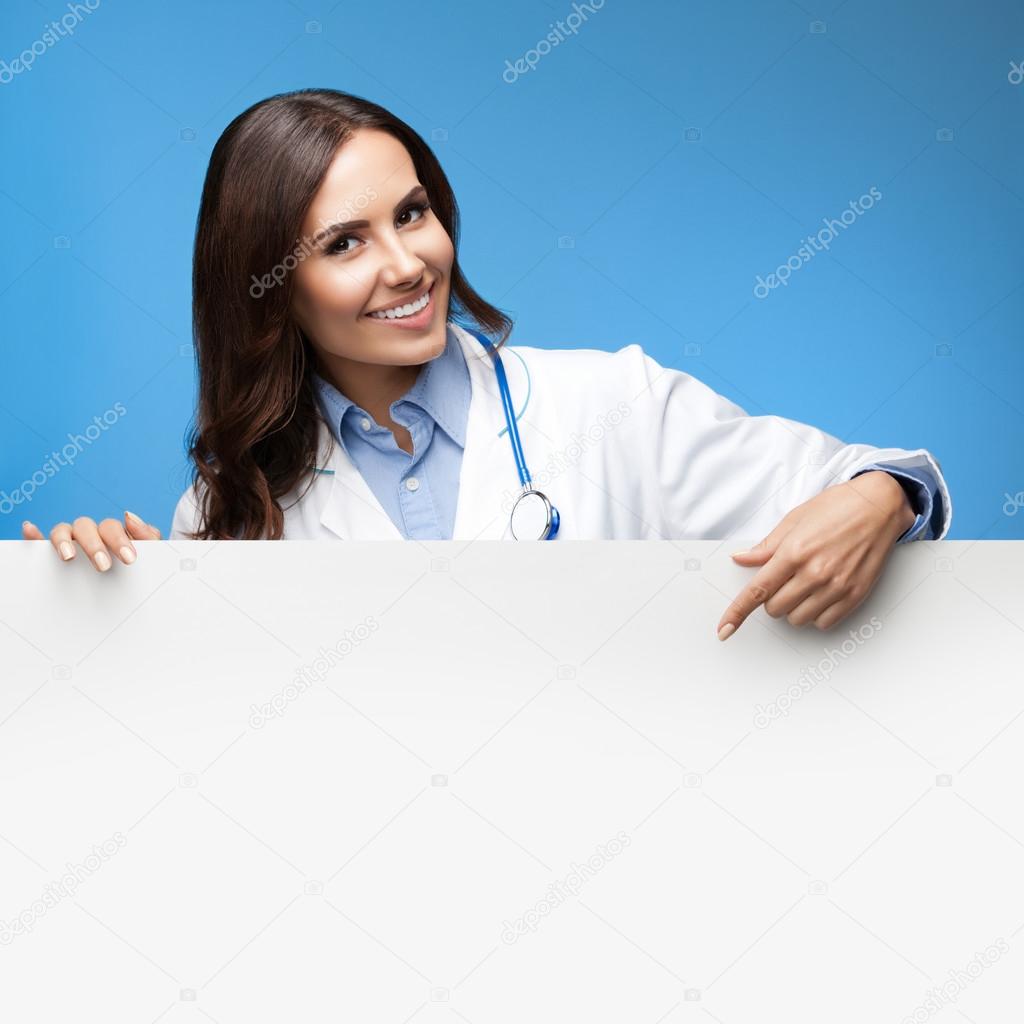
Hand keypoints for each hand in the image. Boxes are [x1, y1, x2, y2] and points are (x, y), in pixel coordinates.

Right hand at [22, 511, 162, 571]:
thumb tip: (129, 515)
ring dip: (63, 540)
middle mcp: (88, 534)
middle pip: (86, 527)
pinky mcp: (50, 555)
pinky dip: (34, 535)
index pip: (111, 527)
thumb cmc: (137, 572)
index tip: (130, 559)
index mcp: (111, 533)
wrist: (129, 596)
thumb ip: (148, 537)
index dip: (120, 540)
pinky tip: (30, 531)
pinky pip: (38, 542)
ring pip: (62, 530)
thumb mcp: (150, 557)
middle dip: (94, 546)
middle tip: (104, 566)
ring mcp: (69, 542)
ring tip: (69, 557)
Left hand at [716, 471, 915, 638]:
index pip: (757, 591)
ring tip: (806, 584)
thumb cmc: (836, 507)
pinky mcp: (855, 595)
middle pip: (775, 609)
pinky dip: (817, 614)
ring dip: (794, 608)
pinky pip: (824, 623)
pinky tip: (822, 594)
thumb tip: (741, 559)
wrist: (878, 506)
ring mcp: (836, 586)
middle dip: (773, 598)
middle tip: (785, 579)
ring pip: (797, 619)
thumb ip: (766, 546)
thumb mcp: (794, 519)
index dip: (737, 613)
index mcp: (793, 552)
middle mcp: (814, 572)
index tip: (724, 629)